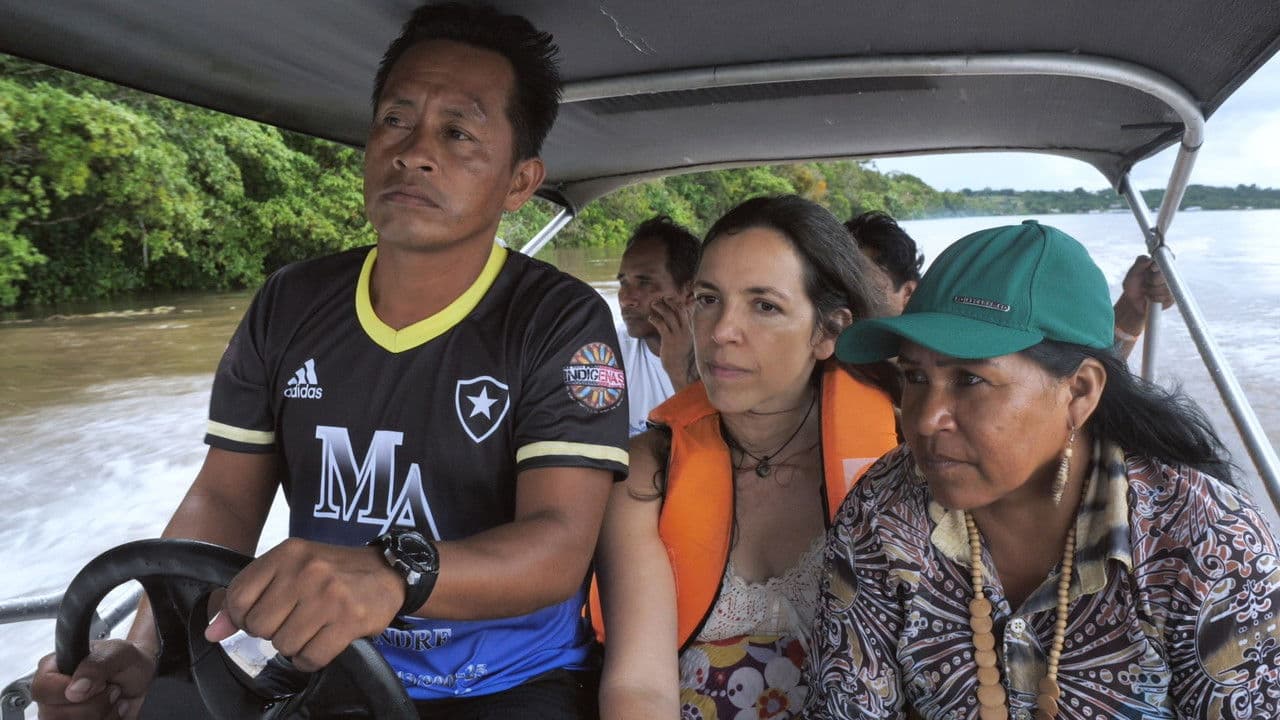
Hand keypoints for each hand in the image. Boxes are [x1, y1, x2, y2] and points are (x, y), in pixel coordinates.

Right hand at [32, 639, 155, 719]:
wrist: (143, 678)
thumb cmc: (127, 661)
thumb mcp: (119, 652)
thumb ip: (97, 664)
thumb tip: (74, 689)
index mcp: (55, 669)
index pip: (41, 688)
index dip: (67, 690)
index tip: (96, 684)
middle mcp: (54, 695)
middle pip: (53, 715)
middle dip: (93, 705)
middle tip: (110, 689)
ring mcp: (63, 714)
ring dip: (102, 715)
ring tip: (113, 699)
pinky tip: (114, 712)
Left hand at [204, 538, 403, 671]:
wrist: (388, 572)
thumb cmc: (332, 572)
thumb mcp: (290, 570)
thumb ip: (249, 596)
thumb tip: (212, 631)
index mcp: (287, 554)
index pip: (238, 597)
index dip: (242, 617)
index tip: (263, 615)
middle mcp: (306, 571)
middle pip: (259, 626)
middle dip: (272, 632)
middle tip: (293, 621)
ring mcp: (329, 595)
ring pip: (284, 646)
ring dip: (295, 646)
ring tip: (313, 628)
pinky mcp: (348, 620)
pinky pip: (310, 658)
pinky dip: (312, 658)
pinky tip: (324, 641)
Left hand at [650, 296, 694, 389]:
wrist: (683, 371)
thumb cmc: (683, 359)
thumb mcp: (687, 343)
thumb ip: (684, 333)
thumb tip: (677, 325)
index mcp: (691, 330)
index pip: (687, 312)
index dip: (678, 303)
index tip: (671, 300)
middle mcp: (686, 330)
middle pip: (679, 309)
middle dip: (670, 302)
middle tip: (662, 299)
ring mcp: (678, 334)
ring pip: (669, 315)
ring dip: (660, 307)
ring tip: (654, 304)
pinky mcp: (669, 340)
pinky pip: (661, 324)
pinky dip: (654, 319)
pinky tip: (650, 318)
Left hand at [1116, 255, 1173, 334]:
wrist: (1133, 303)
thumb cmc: (1132, 287)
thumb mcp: (1132, 274)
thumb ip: (1139, 264)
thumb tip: (1150, 258)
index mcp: (1159, 265)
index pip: (1168, 258)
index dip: (1162, 263)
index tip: (1152, 268)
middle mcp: (1167, 274)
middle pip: (1167, 274)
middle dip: (1154, 279)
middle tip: (1146, 282)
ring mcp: (1171, 285)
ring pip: (1166, 287)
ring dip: (1153, 290)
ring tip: (1146, 291)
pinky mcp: (1172, 297)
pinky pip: (1167, 297)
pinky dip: (1156, 298)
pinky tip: (1151, 298)